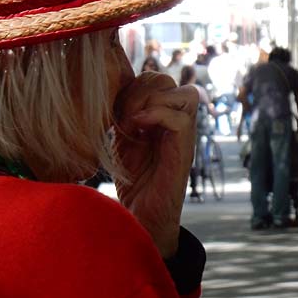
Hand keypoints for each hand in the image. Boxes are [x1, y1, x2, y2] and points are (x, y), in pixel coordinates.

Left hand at [112, 71, 198, 258]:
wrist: (141, 218)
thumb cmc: (132, 181)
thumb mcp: (122, 140)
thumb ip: (123, 115)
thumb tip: (111, 91)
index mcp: (162, 117)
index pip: (156, 79)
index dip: (134, 84)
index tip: (115, 109)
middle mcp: (176, 123)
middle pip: (170, 81)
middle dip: (141, 90)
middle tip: (123, 115)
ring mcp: (183, 136)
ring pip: (185, 94)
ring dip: (151, 102)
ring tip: (131, 123)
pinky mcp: (184, 152)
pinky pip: (181, 119)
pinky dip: (157, 116)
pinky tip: (137, 129)